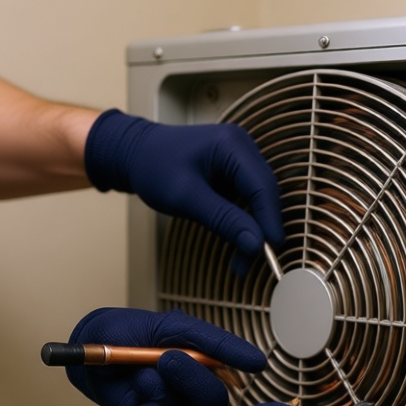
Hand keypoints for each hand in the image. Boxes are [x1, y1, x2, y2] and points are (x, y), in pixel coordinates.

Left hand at [65, 308, 265, 405]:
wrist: (89, 352)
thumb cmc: (125, 331)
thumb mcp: (164, 324)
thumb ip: (201, 337)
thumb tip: (235, 353)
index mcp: (199, 353)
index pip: (228, 359)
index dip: (240, 359)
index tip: (256, 362)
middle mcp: (192, 382)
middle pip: (213, 397)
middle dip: (192, 380)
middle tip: (166, 360)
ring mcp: (173, 405)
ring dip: (158, 403)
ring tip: (137, 383)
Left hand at [84, 110, 283, 274]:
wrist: (135, 154)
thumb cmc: (153, 166)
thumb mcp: (185, 197)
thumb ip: (223, 219)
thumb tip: (254, 243)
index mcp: (231, 144)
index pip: (262, 186)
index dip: (270, 219)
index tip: (271, 248)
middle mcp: (241, 147)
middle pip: (264, 194)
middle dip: (259, 229)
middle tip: (250, 261)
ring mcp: (239, 158)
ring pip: (257, 200)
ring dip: (251, 230)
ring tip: (239, 261)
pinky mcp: (233, 172)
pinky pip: (246, 200)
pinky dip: (242, 222)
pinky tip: (235, 242)